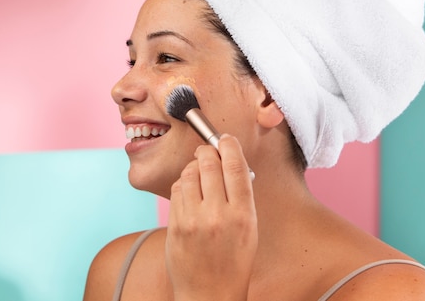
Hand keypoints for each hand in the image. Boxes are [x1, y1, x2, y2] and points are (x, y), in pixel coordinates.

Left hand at [166, 134, 257, 300]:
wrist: (210, 294)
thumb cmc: (234, 262)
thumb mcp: (249, 229)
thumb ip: (240, 196)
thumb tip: (229, 163)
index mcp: (243, 215)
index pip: (235, 166)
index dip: (229, 146)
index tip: (225, 139)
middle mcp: (217, 215)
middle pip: (208, 163)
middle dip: (207, 150)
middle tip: (207, 150)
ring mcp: (193, 220)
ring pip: (188, 173)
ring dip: (193, 166)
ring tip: (198, 172)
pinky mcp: (174, 224)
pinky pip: (176, 190)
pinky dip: (182, 184)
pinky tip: (189, 191)